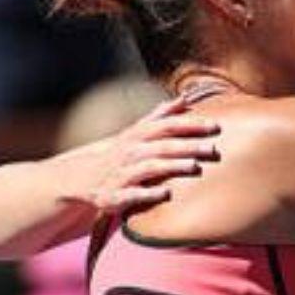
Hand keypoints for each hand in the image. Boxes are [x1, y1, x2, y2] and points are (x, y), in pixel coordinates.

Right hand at [56, 95, 219, 212]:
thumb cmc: (118, 154)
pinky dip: (148, 193)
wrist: (79, 179)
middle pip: (162, 146)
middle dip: (187, 146)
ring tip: (194, 167)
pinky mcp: (114, 196)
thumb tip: (183, 98)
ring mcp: (121, 174)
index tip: (215, 125)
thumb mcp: (135, 132)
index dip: (190, 124)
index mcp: (137, 136)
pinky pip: (132, 195)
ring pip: (149, 167)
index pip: (166, 125)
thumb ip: (160, 116)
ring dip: (171, 166)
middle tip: (213, 148)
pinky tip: (166, 193)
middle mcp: (130, 152)